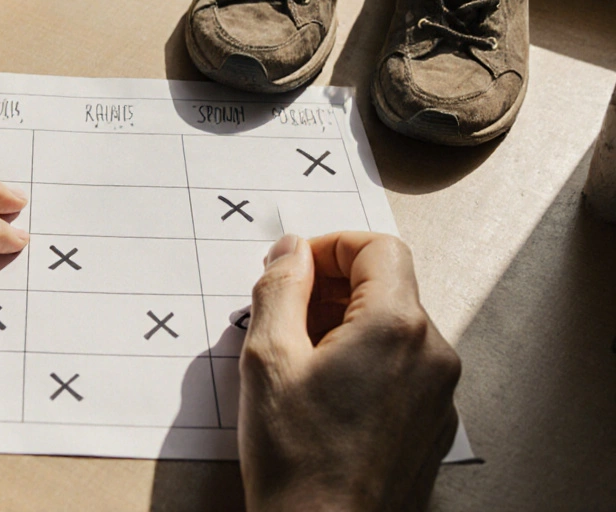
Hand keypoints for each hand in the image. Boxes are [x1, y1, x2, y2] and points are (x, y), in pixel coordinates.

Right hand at [238, 232, 460, 511]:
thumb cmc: (298, 459)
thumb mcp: (268, 358)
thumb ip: (280, 288)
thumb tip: (290, 251)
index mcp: (396, 328)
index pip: (378, 249)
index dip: (329, 247)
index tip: (293, 268)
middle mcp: (432, 355)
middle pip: (387, 287)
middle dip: (330, 288)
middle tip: (281, 314)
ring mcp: (438, 394)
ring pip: (392, 329)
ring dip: (343, 326)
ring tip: (294, 360)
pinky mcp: (431, 425)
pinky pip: (400, 369)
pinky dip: (362, 362)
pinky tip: (320, 393)